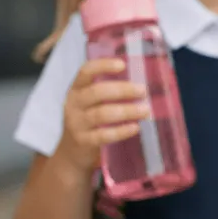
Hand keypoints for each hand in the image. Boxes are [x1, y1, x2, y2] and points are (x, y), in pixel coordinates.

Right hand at [59, 59, 149, 173]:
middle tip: (143, 91)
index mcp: (76, 89)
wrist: (71, 153)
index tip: (122, 65)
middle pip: (97, 92)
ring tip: (146, 110)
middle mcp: (73, 104)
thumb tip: (144, 84)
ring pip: (102, 114)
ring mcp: (76, 123)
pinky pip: (103, 135)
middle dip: (123, 90)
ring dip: (127, 111)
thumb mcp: (92, 104)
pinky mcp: (83, 141)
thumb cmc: (90, 122)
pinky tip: (135, 128)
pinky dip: (121, 131)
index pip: (85, 72)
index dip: (103, 66)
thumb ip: (110, 93)